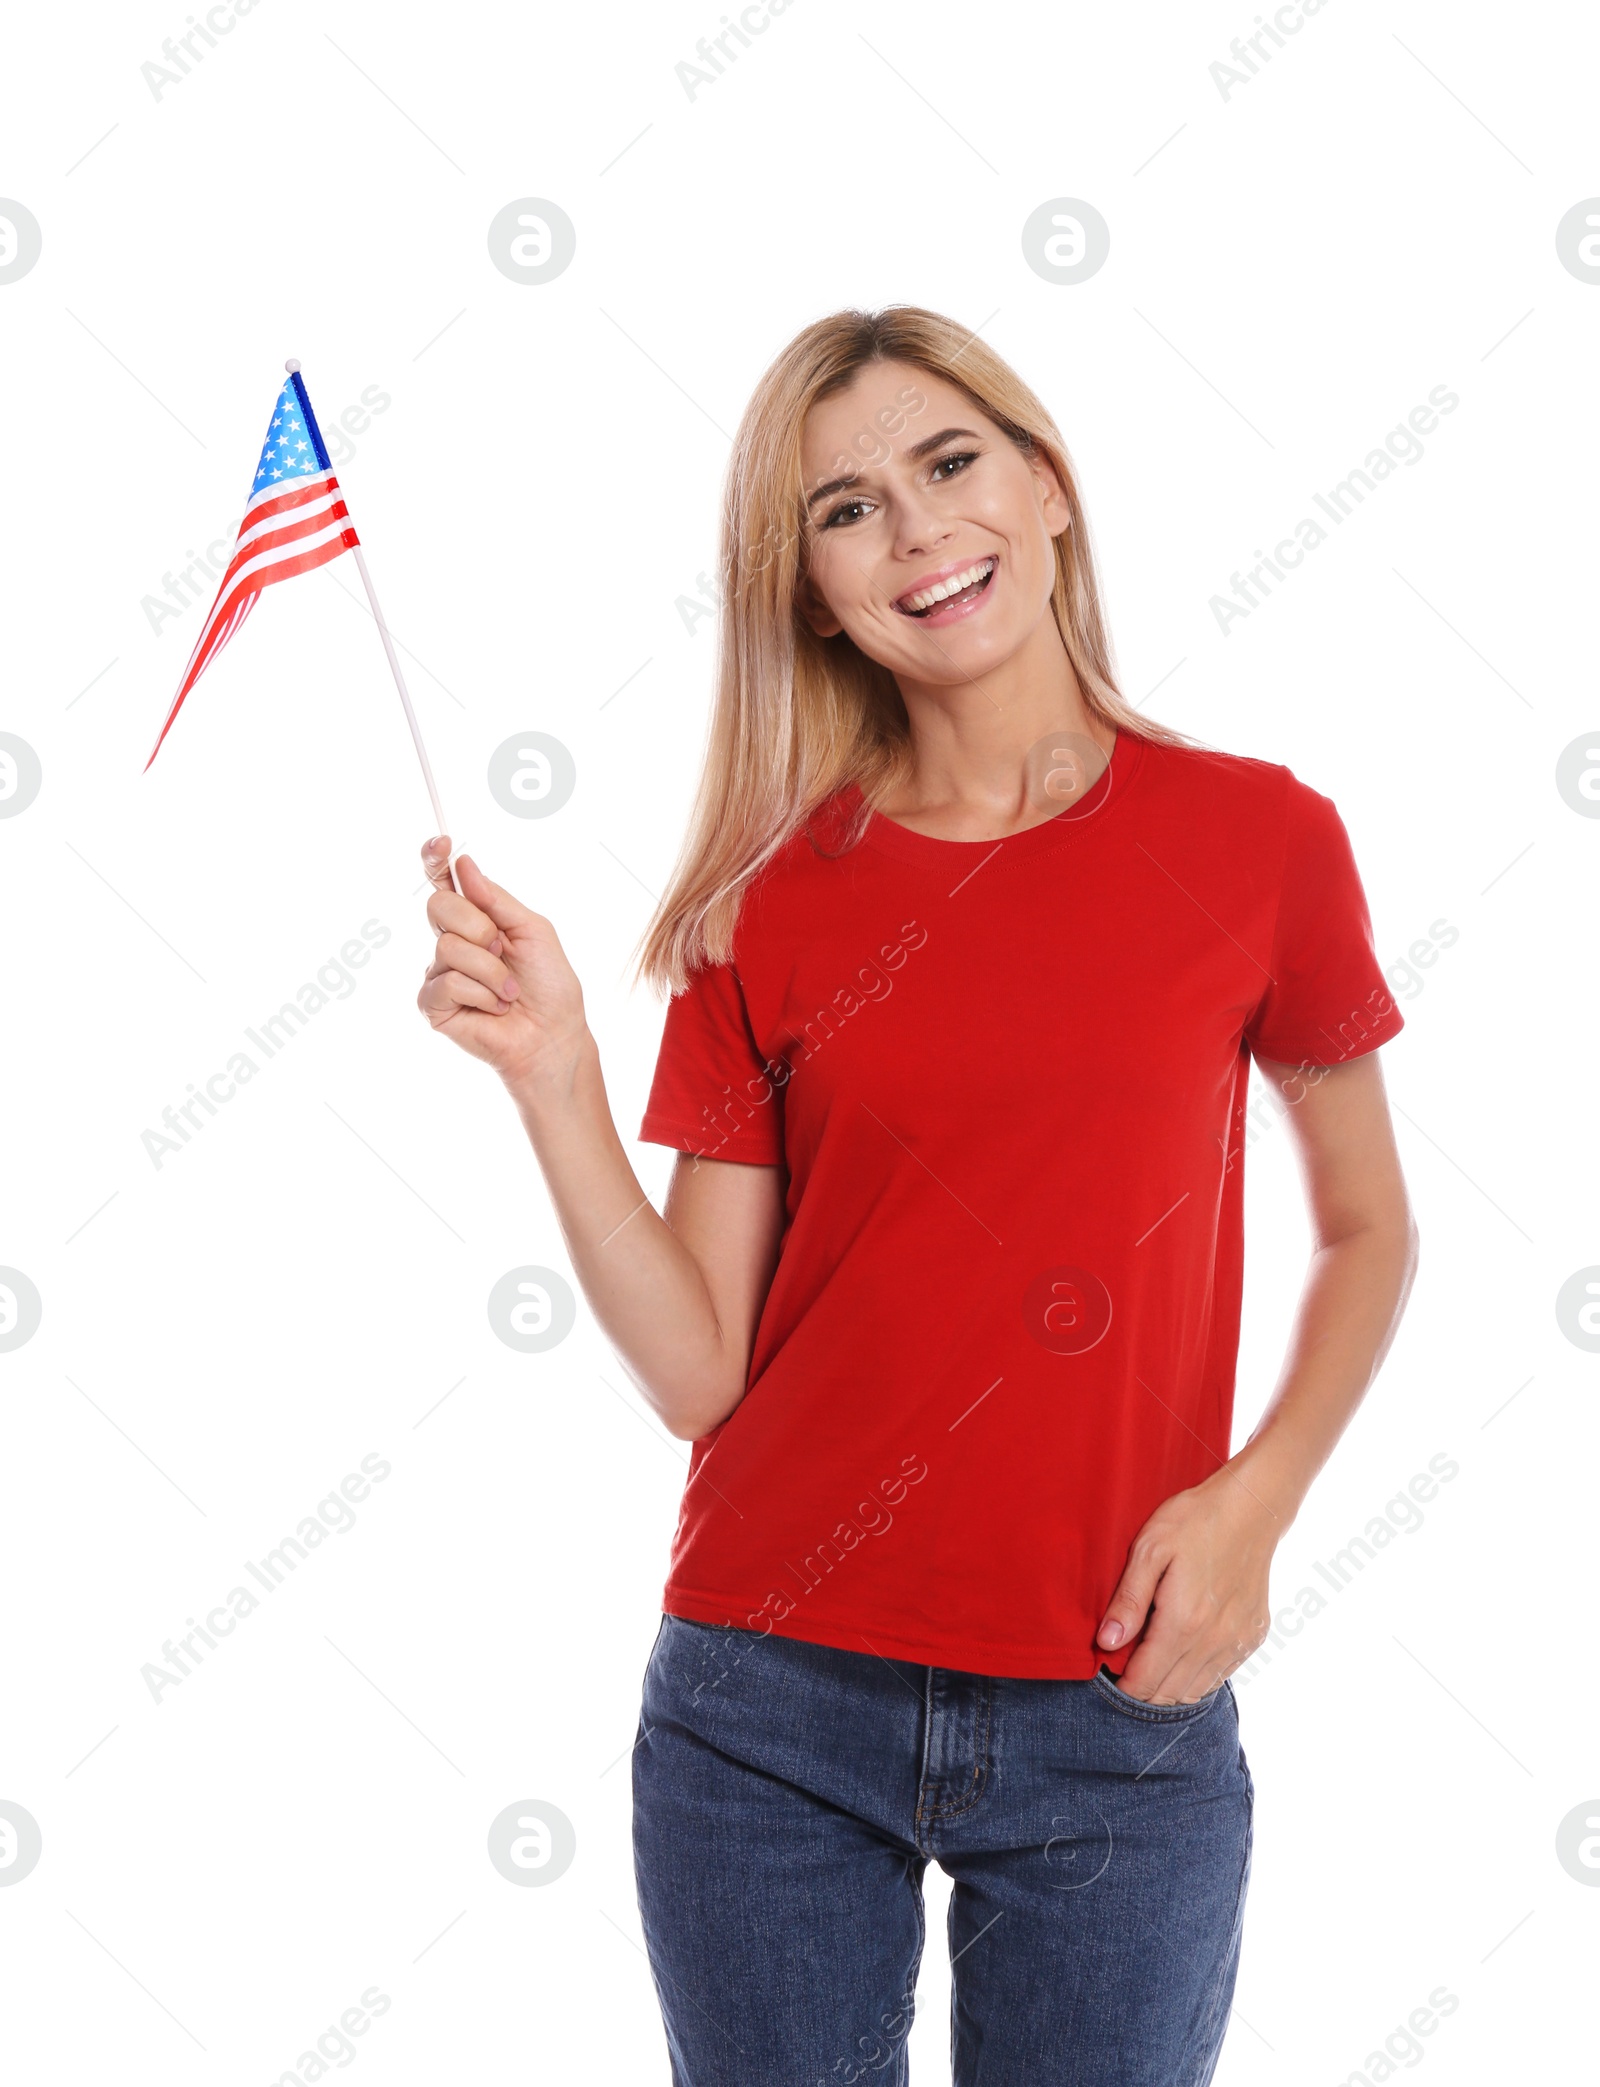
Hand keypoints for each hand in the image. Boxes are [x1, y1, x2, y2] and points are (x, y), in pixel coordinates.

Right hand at [417, 837, 588, 1088]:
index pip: (444, 883)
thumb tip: (465, 865)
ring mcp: (439, 973)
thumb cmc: (550, 986)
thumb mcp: (533, 930)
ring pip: (448, 947)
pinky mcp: (432, 1004)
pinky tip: (494, 1009)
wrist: (554, 1036)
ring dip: (490, 970)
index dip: (435, 859)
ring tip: (508, 991)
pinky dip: (481, 994)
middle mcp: (452, 942)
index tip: (441, 842)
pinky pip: (447, 982)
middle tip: (503, 951)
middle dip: (479, 926)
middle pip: (439, 906)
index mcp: (475, 920)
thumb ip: (497, 900)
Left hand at [1094, 1465, 1277, 1703]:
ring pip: (1195, 1691)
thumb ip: (1129, 1600)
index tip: (1108, 1672)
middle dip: (1143, 1689)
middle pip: (1169, 1693)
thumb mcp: (1149, 1550)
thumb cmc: (1194, 1521)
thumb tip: (1107, 1642)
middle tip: (1126, 1666)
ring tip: (1151, 1662)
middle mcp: (1214, 1641)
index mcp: (1183, 1622)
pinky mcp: (1254, 1636)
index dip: (1123, 1685)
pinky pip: (1220, 1676)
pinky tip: (1183, 1654)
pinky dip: (1197, 1676)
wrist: (1250, 1508)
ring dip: (1169, 1687)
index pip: (1145, 1681)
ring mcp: (1238, 1641)